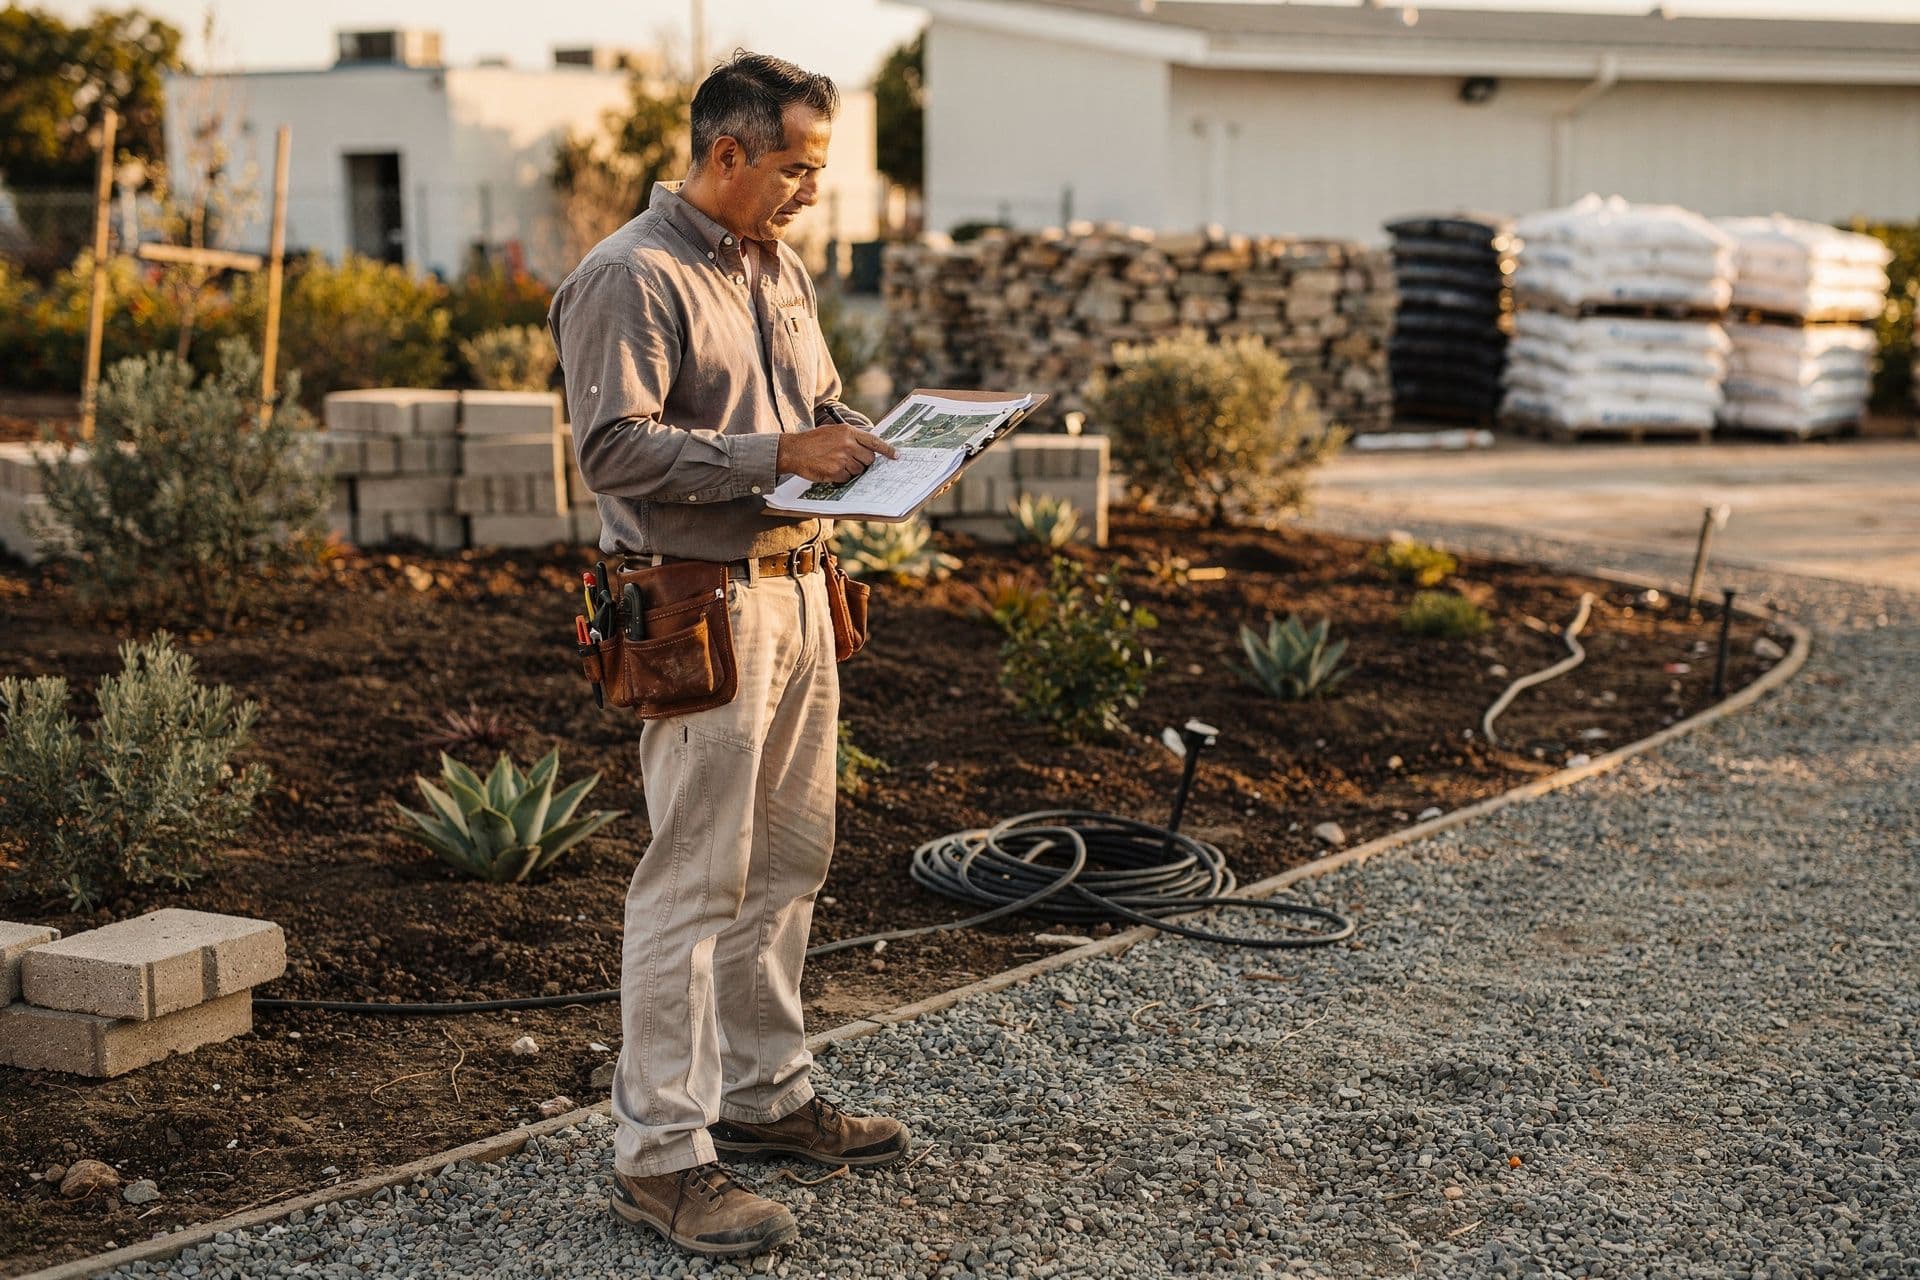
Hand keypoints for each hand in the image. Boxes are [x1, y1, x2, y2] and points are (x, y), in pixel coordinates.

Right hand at [777, 424, 899, 483]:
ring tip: (835, 463)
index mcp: (848, 432)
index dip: (887, 450)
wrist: (793, 450)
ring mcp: (842, 459)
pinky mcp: (835, 472)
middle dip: (864, 463)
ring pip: (858, 471)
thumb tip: (867, 448)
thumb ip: (850, 438)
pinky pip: (846, 478)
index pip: (874, 441)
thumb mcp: (832, 432)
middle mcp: (848, 444)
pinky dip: (840, 477)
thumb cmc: (812, 441)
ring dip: (850, 470)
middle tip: (852, 461)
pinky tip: (830, 470)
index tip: (896, 456)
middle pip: (869, 459)